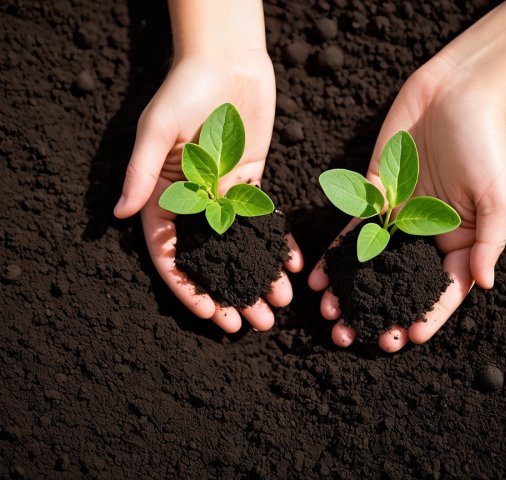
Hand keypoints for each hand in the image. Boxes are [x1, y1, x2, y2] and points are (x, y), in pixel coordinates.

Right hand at [114, 51, 302, 331]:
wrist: (227, 63)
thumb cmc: (184, 90)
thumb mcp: (156, 128)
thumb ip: (141, 172)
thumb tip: (118, 214)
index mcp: (162, 197)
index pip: (171, 254)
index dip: (187, 288)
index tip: (209, 313)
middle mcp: (193, 204)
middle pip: (210, 261)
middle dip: (229, 294)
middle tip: (252, 324)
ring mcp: (223, 197)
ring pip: (240, 249)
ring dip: (257, 279)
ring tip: (277, 307)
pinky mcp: (251, 184)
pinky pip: (264, 223)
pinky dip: (276, 247)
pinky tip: (291, 269)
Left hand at [309, 57, 505, 351]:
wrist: (454, 92)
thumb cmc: (485, 144)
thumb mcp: (497, 197)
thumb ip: (487, 242)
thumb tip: (482, 284)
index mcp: (458, 240)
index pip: (441, 290)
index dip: (426, 316)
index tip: (405, 338)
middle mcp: (424, 235)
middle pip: (399, 284)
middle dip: (379, 313)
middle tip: (358, 338)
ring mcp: (396, 217)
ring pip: (369, 265)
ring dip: (350, 292)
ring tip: (332, 317)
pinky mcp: (373, 196)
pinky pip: (350, 232)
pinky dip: (334, 256)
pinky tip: (319, 278)